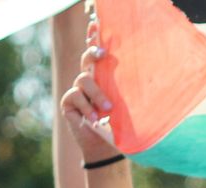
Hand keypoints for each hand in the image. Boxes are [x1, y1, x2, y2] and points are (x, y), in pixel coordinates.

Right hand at [58, 19, 117, 161]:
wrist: (104, 145)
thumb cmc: (117, 123)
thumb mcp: (123, 104)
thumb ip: (121, 90)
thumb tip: (136, 75)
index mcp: (102, 76)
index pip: (97, 53)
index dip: (93, 36)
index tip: (96, 24)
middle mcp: (88, 78)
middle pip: (87, 57)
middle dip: (93, 52)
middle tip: (103, 54)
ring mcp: (77, 89)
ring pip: (83, 79)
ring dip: (96, 93)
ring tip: (106, 108)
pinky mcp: (68, 102)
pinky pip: (76, 96)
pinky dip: (86, 107)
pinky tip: (93, 118)